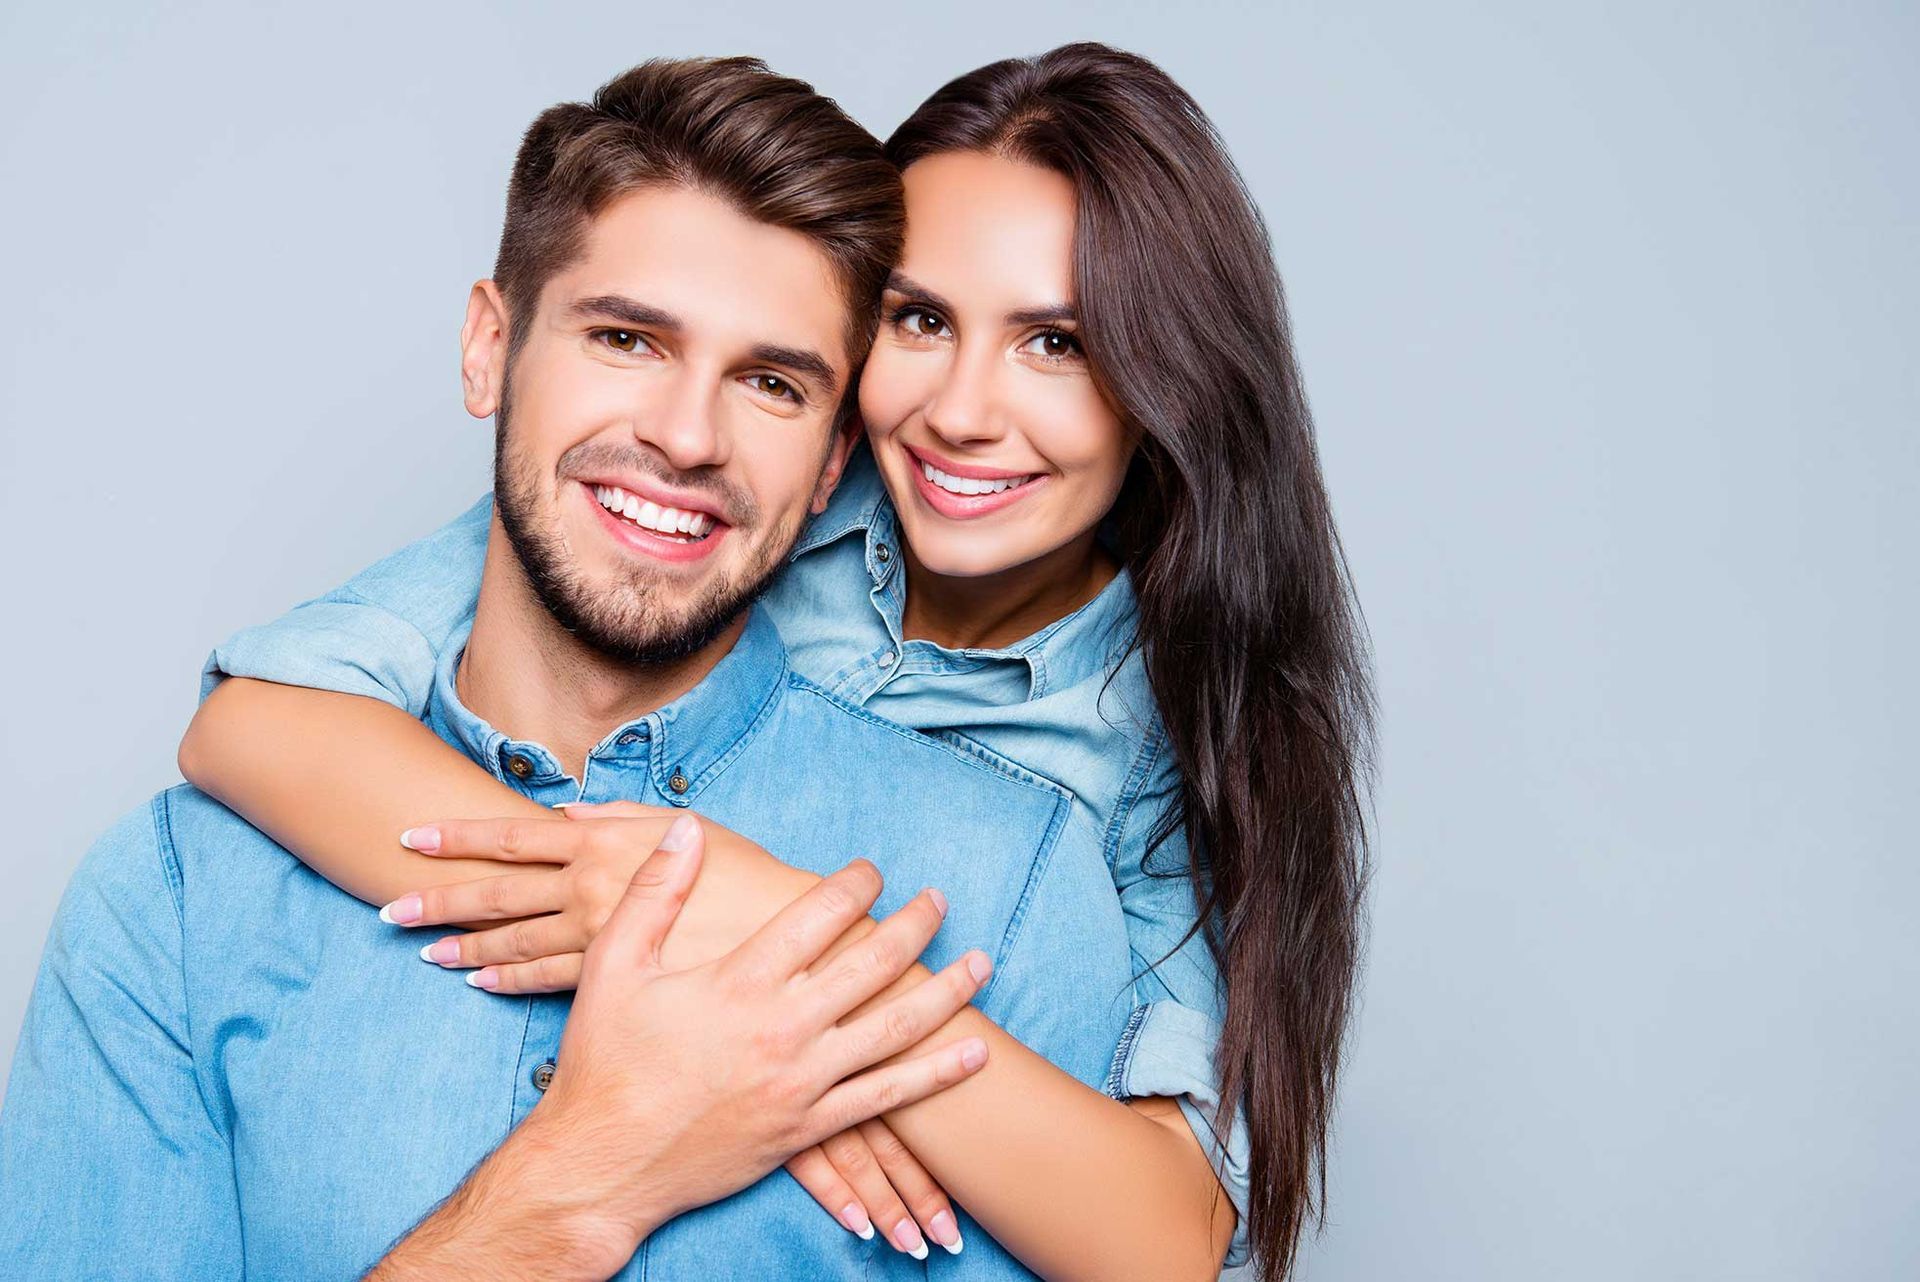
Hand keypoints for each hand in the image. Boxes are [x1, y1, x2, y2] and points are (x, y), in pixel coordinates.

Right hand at [372, 814, 991, 1280]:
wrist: (604, 1164)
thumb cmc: (605, 1062)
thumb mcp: (614, 965)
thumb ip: (655, 892)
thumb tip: (686, 827)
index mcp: (739, 981)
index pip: (817, 915)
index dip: (854, 885)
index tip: (873, 870)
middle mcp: (782, 1028)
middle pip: (870, 964)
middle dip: (914, 925)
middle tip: (940, 900)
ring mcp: (802, 1082)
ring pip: (894, 1029)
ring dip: (945, 992)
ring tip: (982, 963)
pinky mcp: (809, 1127)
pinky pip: (886, 1098)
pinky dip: (935, 1075)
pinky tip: (972, 1055)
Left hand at [379, 803, 805, 992]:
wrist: (786, 933)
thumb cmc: (742, 873)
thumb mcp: (686, 825)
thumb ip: (620, 814)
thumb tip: (564, 808)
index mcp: (605, 840)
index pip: (515, 835)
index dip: (459, 836)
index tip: (411, 835)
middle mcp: (592, 886)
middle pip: (500, 892)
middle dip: (441, 898)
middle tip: (391, 906)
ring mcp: (600, 935)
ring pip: (516, 941)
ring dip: (467, 947)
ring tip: (426, 951)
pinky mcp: (614, 977)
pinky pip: (548, 981)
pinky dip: (510, 981)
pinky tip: (481, 985)